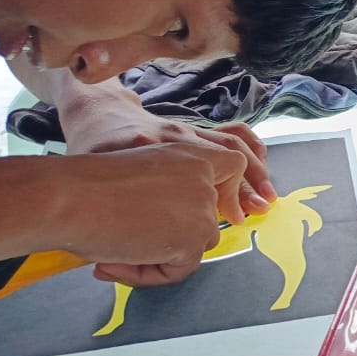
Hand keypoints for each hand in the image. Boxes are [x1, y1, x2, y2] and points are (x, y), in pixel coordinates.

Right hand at [56, 143, 249, 286]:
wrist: (67, 197)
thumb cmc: (85, 186)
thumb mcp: (140, 177)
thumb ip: (167, 195)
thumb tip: (172, 230)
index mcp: (189, 154)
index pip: (234, 165)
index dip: (232, 191)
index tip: (228, 212)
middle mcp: (203, 178)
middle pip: (208, 221)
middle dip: (171, 241)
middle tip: (124, 247)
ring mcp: (202, 209)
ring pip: (193, 248)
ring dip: (156, 259)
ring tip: (111, 254)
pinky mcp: (193, 238)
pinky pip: (177, 270)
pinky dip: (147, 274)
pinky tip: (112, 262)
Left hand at [58, 83, 273, 221]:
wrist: (96, 116)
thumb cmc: (90, 150)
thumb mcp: (88, 173)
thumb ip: (107, 198)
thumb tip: (123, 239)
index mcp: (150, 146)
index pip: (192, 175)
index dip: (218, 202)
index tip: (228, 221)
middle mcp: (176, 137)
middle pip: (225, 159)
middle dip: (245, 189)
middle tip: (256, 212)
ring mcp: (188, 132)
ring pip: (233, 147)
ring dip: (255, 173)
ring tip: (267, 197)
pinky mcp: (193, 131)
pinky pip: (232, 134)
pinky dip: (252, 149)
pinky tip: (263, 166)